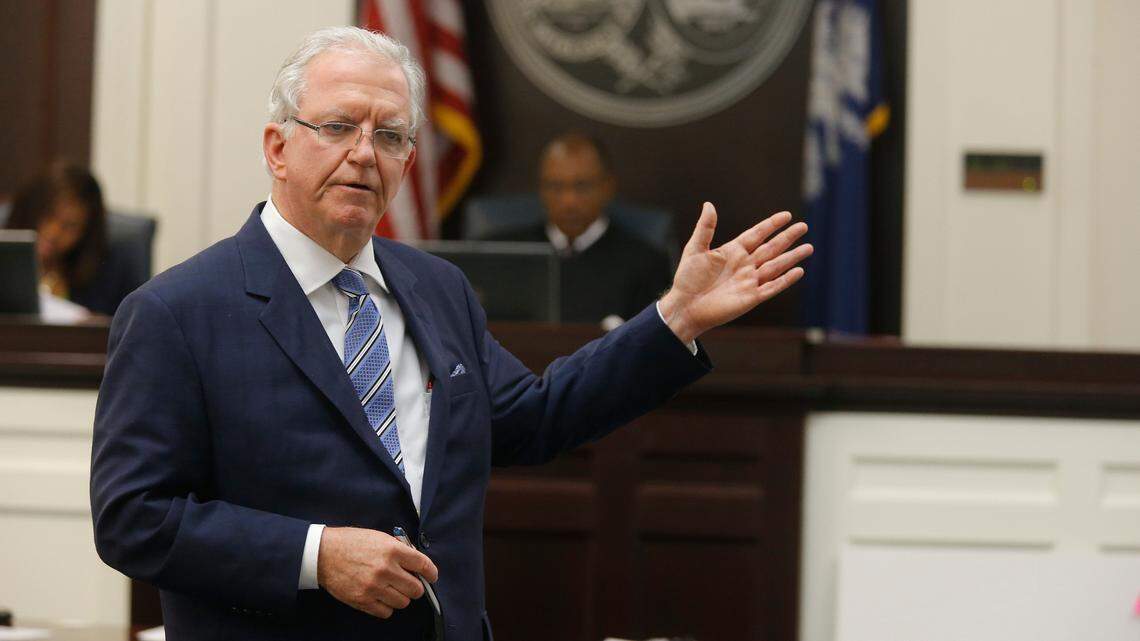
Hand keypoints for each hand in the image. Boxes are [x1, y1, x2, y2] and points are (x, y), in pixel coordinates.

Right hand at [317, 526, 438, 618]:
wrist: (323, 553)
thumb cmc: (351, 542)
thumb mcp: (379, 537)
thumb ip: (399, 550)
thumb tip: (415, 564)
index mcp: (392, 550)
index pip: (423, 565)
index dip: (431, 573)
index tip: (431, 576)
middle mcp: (385, 570)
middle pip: (416, 589)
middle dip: (415, 587)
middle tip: (409, 584)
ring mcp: (374, 587)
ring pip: (403, 602)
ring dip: (401, 597)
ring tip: (393, 590)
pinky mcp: (363, 600)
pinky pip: (386, 612)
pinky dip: (387, 607)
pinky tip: (382, 597)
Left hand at [659, 203, 811, 342]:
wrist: (685, 307)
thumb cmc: (687, 279)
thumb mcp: (695, 249)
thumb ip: (705, 228)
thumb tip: (708, 204)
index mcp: (733, 251)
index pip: (757, 234)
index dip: (771, 225)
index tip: (786, 215)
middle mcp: (744, 264)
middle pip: (771, 248)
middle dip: (787, 237)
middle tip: (804, 226)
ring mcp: (749, 281)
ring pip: (776, 266)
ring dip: (792, 257)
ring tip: (809, 247)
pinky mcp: (751, 297)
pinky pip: (772, 287)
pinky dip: (785, 279)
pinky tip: (799, 271)